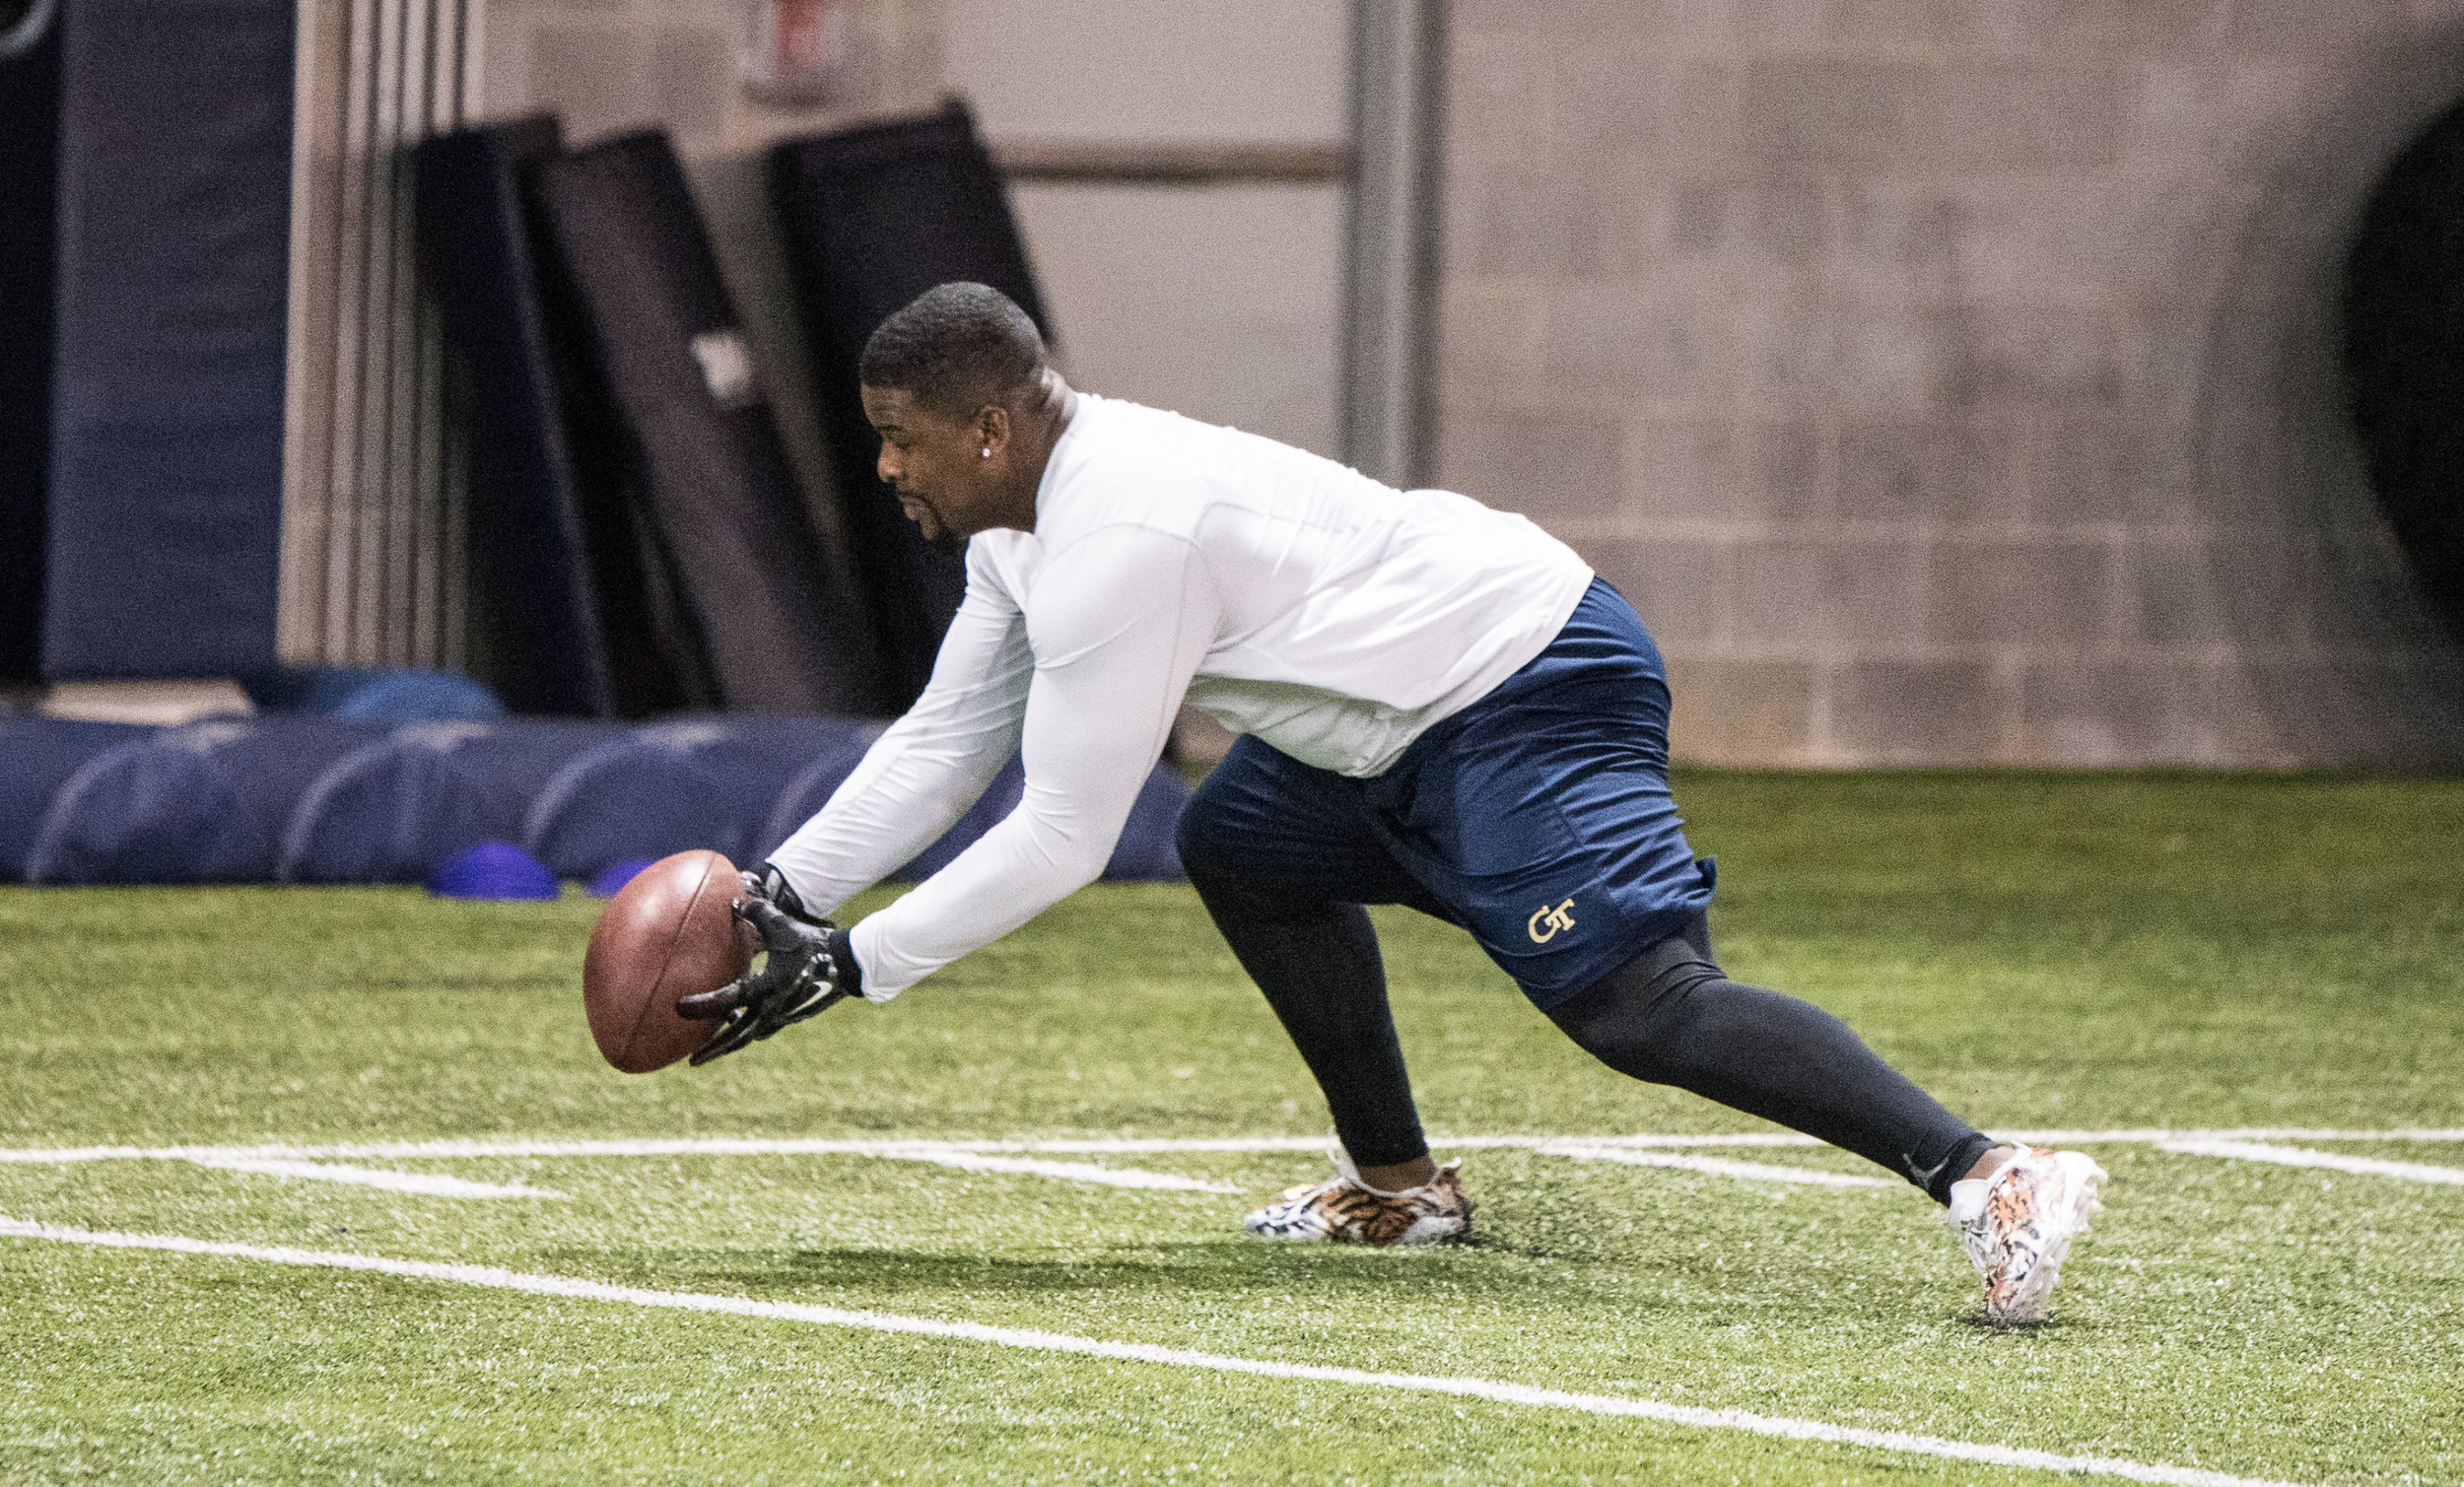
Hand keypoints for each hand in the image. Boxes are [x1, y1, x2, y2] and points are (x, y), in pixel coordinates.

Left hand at [676, 875, 861, 1065]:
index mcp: (766, 988)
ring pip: (750, 1036)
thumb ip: (757, 913)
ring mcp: (783, 1016)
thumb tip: (734, 901)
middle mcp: (772, 1009)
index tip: (678, 1007)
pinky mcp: (793, 1016)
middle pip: (736, 1037)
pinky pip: (764, 1028)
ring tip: (712, 1049)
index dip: (701, 1005)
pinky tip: (743, 1024)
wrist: (849, 965)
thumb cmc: (814, 944)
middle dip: (712, 1050)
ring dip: (730, 1044)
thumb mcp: (784, 926)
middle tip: (691, 1060)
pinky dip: (748, 1031)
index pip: (727, 1000)